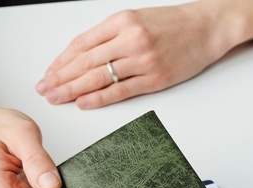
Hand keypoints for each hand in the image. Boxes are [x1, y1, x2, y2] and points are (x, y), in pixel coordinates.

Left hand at [36, 1, 252, 108]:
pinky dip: (99, 99)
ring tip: (57, 98)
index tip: (49, 73)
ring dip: (73, 90)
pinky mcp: (155, 78)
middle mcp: (130, 39)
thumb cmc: (173, 24)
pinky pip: (120, 91)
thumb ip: (110, 36)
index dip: (61, 61)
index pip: (82, 44)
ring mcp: (143, 60)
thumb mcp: (136, 19)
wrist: (208, 26)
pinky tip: (84, 103)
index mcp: (122, 21)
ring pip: (99, 77)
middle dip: (60, 78)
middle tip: (44, 90)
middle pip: (85, 62)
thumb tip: (81, 56)